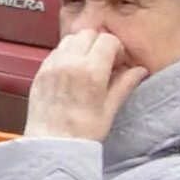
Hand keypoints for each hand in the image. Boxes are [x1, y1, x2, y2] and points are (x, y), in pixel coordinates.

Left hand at [24, 28, 147, 143]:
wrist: (51, 144)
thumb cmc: (82, 132)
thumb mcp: (110, 108)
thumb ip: (124, 84)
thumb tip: (140, 70)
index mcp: (90, 71)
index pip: (107, 40)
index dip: (116, 48)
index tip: (118, 61)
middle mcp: (69, 62)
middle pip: (88, 34)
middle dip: (99, 44)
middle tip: (104, 62)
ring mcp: (52, 65)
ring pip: (70, 39)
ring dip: (81, 46)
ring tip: (87, 65)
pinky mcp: (40, 71)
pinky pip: (55, 51)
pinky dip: (66, 54)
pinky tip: (71, 71)